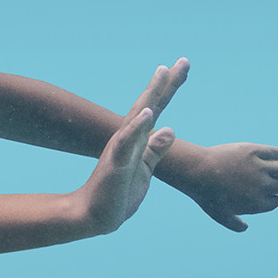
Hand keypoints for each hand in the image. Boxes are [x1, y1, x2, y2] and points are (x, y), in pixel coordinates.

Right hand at [77, 59, 188, 236]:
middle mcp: (128, 138)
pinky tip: (146, 114)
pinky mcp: (116, 165)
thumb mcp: (144, 169)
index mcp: (137, 139)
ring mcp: (121, 150)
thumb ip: (155, 149)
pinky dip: (136, 128)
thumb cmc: (119, 192)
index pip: (155, 108)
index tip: (182, 65)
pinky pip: (126, 143)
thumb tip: (170, 130)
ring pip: (137, 118)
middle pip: (148, 105)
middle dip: (164, 84)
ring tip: (163, 74)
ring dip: (150, 96)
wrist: (95, 216)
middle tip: (182, 61)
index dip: (169, 88)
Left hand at [157, 138, 277, 232]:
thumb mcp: (219, 214)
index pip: (276, 201)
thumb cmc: (207, 194)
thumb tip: (245, 228)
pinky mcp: (254, 152)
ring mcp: (259, 168)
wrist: (197, 171)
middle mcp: (262, 186)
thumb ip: (233, 224)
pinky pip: (275, 153)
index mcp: (256, 203)